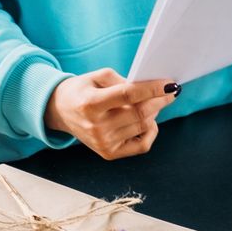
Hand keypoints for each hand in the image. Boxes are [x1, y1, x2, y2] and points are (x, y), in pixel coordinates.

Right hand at [45, 69, 177, 160]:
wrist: (60, 112)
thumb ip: (123, 81)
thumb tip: (151, 89)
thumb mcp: (97, 76)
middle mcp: (96, 127)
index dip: (152, 88)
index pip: (128, 95)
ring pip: (143, 126)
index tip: (171, 84)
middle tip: (170, 92)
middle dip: (160, 101)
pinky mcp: (109, 154)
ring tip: (153, 102)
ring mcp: (103, 143)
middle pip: (140, 113)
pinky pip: (142, 145)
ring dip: (154, 113)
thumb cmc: (82, 90)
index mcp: (91, 104)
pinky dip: (151, 131)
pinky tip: (147, 121)